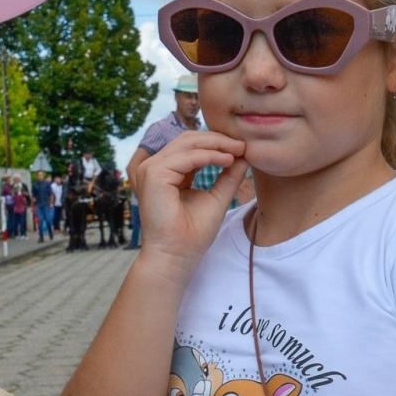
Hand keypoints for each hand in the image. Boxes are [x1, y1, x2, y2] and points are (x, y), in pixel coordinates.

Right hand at [136, 131, 247, 275]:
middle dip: (218, 139)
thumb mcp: (216, 198)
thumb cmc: (192, 234)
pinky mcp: (154, 175)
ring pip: (188, 144)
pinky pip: (186, 157)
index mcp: (167, 172)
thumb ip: (228, 177)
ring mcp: (151, 169)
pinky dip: (209, 156)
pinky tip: (228, 160)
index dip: (217, 144)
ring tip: (239, 150)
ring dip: (216, 145)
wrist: (177, 256)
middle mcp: (155, 167)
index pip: (191, 147)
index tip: (243, 148)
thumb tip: (244, 157)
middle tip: (243, 145)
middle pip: (189, 140)